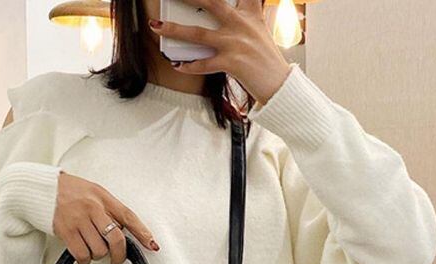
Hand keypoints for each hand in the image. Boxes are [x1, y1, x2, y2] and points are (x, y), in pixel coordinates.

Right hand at [53, 171, 159, 263]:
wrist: (43, 189)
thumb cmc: (71, 192)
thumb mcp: (95, 192)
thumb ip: (109, 210)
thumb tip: (123, 232)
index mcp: (103, 197)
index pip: (128, 216)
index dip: (142, 233)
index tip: (152, 245)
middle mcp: (93, 208)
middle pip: (115, 238)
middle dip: (119, 255)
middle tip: (116, 261)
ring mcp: (79, 220)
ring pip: (99, 250)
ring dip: (98, 255)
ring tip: (92, 248)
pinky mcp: (66, 231)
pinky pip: (82, 254)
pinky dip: (85, 260)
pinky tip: (83, 255)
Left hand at [148, 0, 290, 105]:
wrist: (279, 84)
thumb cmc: (266, 60)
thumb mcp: (260, 30)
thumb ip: (247, 16)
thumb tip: (230, 13)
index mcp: (250, 13)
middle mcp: (242, 24)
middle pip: (211, 2)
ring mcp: (235, 43)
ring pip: (198, 33)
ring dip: (174, 30)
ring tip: (156, 26)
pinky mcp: (232, 62)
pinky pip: (203, 64)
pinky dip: (188, 65)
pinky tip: (177, 64)